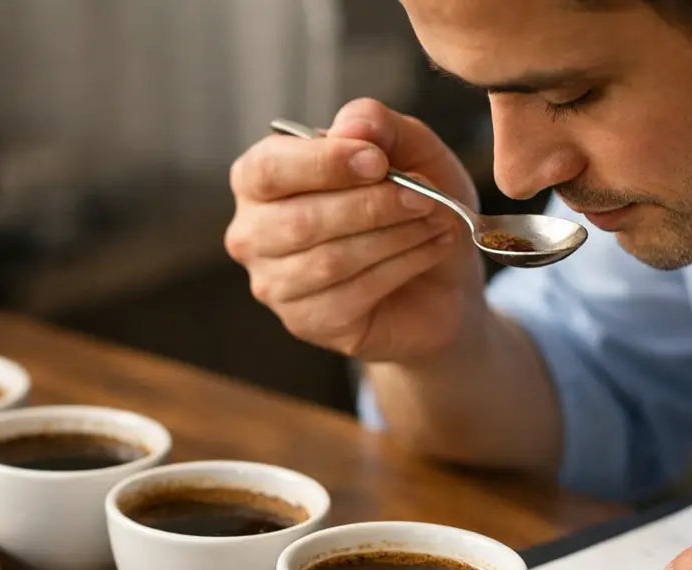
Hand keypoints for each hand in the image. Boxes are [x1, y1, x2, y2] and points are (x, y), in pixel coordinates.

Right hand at [224, 97, 487, 362]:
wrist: (438, 280)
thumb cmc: (410, 207)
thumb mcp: (410, 151)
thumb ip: (379, 126)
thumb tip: (352, 124)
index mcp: (260, 180)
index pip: (267, 170)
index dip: (322, 163)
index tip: (378, 161)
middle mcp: (253, 234)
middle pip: (299, 221)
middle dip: (371, 206)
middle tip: (424, 196)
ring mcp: (274, 285)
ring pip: (329, 260)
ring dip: (394, 236)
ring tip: (436, 220)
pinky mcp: (306, 322)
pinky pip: (351, 294)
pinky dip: (401, 266)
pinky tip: (431, 249)